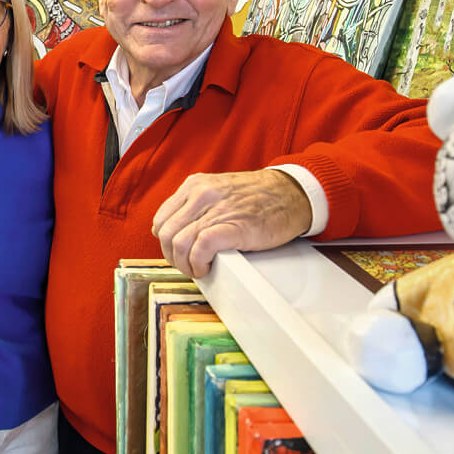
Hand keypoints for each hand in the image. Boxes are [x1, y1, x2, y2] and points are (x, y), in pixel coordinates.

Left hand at [151, 170, 312, 277]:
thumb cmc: (259, 197)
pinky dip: (199, 264)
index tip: (180, 253)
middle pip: (166, 234)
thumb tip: (177, 234)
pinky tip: (207, 268)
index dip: (166, 243)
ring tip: (199, 269)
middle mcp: (201, 194)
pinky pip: (200, 248)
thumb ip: (196, 206)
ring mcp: (216, 210)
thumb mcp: (218, 191)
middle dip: (173, 257)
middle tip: (189, 266)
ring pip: (179, 243)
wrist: (293, 193)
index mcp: (194, 185)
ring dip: (185, 264)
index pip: (160, 220)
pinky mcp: (233, 227)